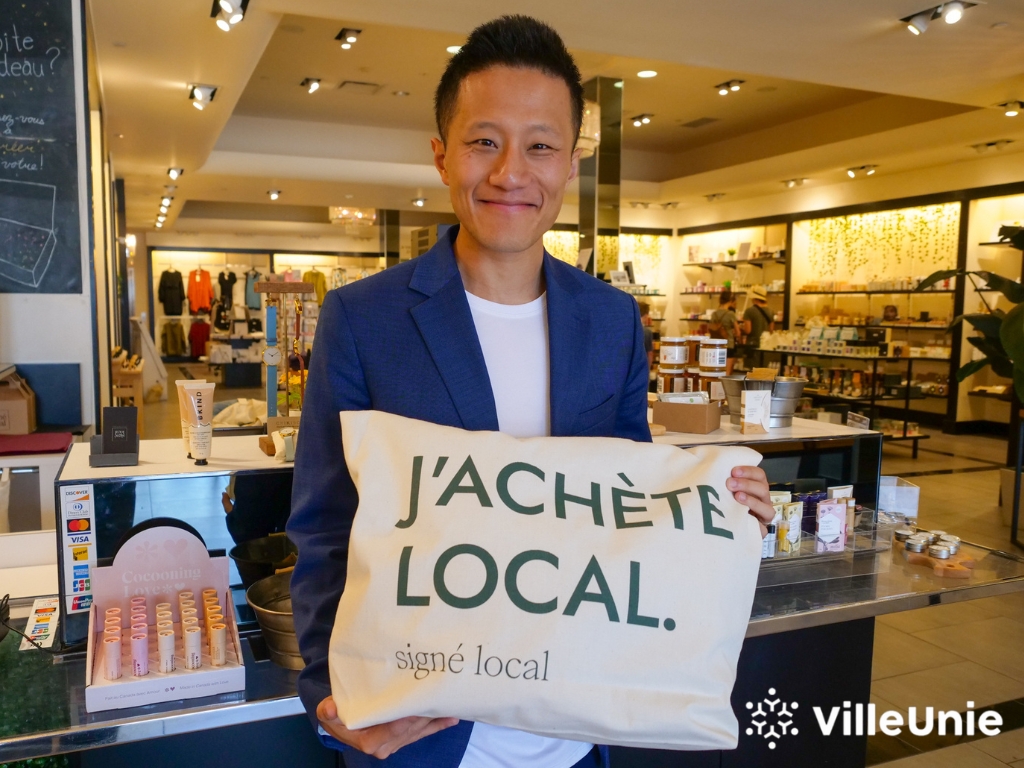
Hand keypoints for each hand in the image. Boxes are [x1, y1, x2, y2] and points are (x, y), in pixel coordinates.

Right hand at [317, 696, 457, 758]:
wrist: (341, 725)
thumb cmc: (337, 716)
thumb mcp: (328, 712)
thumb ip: (329, 710)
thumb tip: (329, 708)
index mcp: (369, 741)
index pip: (394, 727)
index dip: (409, 714)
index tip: (422, 698)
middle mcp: (385, 746)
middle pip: (411, 728)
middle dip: (426, 712)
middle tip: (441, 694)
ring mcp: (396, 744)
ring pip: (419, 730)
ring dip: (435, 718)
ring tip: (452, 704)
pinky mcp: (403, 740)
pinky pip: (423, 733)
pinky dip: (437, 725)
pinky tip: (452, 718)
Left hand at [727, 466, 772, 537]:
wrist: (720, 526)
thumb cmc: (722, 501)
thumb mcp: (724, 488)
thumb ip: (725, 479)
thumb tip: (713, 466)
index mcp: (756, 485)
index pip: (758, 474)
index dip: (748, 471)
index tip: (733, 471)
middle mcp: (762, 498)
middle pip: (762, 488)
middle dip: (746, 484)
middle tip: (730, 483)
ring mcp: (763, 514)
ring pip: (766, 506)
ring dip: (751, 500)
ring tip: (737, 497)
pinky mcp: (761, 529)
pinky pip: (763, 526)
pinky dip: (754, 523)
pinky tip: (745, 515)